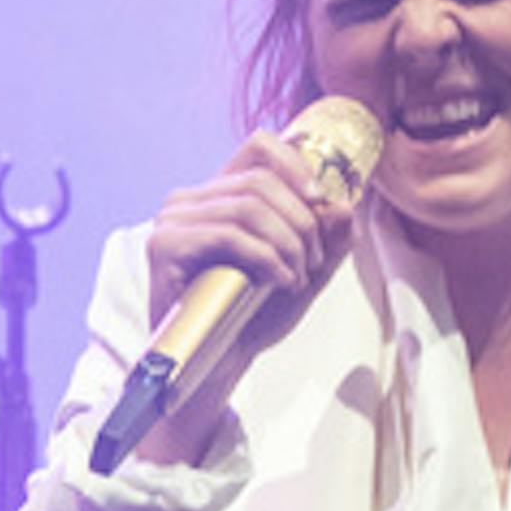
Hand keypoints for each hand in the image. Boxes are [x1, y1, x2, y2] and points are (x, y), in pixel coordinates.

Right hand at [135, 130, 356, 463]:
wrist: (218, 363)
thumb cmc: (254, 316)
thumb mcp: (304, 273)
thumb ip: (328, 241)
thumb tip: (345, 206)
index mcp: (219, 196)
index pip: (258, 147)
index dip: (296, 165)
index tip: (321, 200)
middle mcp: (190, 200)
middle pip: (260, 180)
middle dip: (301, 220)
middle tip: (314, 260)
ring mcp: (173, 221)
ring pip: (248, 206)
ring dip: (288, 242)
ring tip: (299, 276)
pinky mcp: (165, 247)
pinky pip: (229, 235)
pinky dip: (267, 258)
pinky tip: (283, 282)